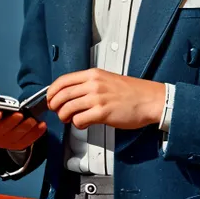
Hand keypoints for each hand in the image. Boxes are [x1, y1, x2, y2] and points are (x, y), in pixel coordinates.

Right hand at [0, 87, 46, 149]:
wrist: (2, 123)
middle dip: (9, 122)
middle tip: (19, 114)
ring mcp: (1, 141)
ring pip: (13, 136)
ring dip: (23, 128)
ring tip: (32, 120)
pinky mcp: (14, 145)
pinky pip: (25, 141)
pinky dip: (34, 134)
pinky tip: (41, 126)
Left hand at [46, 69, 164, 130]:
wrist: (149, 99)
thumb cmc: (131, 91)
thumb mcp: (107, 79)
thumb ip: (90, 84)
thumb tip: (72, 94)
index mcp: (93, 74)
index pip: (63, 80)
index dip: (52, 91)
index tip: (50, 98)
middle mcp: (93, 84)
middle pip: (62, 94)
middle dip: (54, 105)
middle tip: (56, 111)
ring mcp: (98, 98)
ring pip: (67, 108)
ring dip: (64, 116)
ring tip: (69, 119)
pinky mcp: (103, 113)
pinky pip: (79, 120)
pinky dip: (77, 124)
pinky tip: (83, 123)